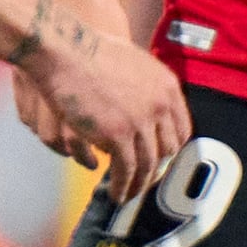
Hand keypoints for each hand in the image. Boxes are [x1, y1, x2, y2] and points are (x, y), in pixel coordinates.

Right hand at [18, 4, 190, 195]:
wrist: (66, 51)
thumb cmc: (89, 51)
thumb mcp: (133, 62)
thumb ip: (145, 85)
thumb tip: (142, 101)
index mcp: (167, 86)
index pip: (181, 128)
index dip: (171, 148)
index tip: (161, 159)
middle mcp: (160, 105)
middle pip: (166, 149)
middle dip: (156, 167)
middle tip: (145, 179)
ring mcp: (141, 121)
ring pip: (148, 164)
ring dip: (140, 184)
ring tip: (130, 195)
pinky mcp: (118, 135)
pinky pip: (126, 170)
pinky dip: (123, 186)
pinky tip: (117, 194)